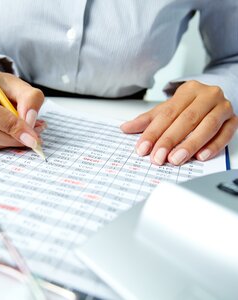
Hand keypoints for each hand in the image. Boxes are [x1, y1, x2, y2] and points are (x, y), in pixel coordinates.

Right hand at [0, 67, 45, 151]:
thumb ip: (30, 98)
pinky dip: (2, 144)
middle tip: (33, 136)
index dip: (8, 124)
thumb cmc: (1, 85)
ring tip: (27, 132)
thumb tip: (29, 120)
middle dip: (10, 137)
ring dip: (8, 142)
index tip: (30, 134)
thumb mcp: (19, 85)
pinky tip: (14, 134)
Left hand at [121, 81, 237, 164]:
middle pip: (186, 119)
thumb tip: (125, 128)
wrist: (213, 98)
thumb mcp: (167, 110)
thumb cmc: (188, 106)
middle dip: (170, 140)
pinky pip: (226, 133)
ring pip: (207, 126)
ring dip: (190, 145)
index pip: (167, 113)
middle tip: (157, 158)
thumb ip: (147, 120)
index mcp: (188, 91)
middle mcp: (207, 96)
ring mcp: (223, 107)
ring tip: (175, 159)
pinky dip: (213, 146)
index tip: (142, 148)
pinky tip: (201, 157)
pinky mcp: (234, 120)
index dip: (153, 132)